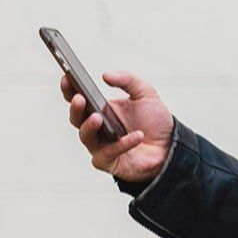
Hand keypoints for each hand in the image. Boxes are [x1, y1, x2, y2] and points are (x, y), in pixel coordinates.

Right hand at [60, 70, 173, 184]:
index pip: (78, 98)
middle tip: (80, 98)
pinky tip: (136, 136)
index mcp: (99, 108)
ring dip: (90, 126)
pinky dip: (122, 144)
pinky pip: (108, 153)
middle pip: (76, 118)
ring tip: (98, 117)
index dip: (69, 88)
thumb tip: (105, 75)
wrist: (170, 145)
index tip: (67, 77)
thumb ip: (128, 80)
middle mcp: (96, 127)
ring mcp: (100, 145)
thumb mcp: (145, 93)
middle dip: (76, 108)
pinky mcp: (109, 162)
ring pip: (86, 137)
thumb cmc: (154, 119)